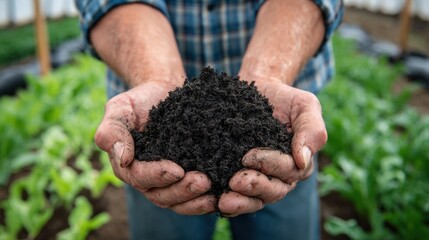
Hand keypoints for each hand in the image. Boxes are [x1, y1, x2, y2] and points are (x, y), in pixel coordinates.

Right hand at [94, 81, 215, 214]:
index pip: (140, 177)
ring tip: (214, 192)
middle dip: (182, 190)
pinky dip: (206, 198)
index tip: (177, 170)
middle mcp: (147, 179)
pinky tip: (221, 194)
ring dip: (196, 199)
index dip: (158, 176)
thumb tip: (123, 159)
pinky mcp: (186, 177)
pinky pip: (194, 195)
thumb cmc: (138, 101)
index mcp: (128, 166)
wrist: (162, 93)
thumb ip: (112, 132)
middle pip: (162, 195)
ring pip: (179, 200)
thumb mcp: (120, 109)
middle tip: (203, 181)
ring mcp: (168, 181)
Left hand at [218, 81, 326, 215]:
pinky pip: (236, 196)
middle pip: (273, 190)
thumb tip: (303, 160)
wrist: (259, 91)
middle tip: (235, 182)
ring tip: (224, 200)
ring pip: (255, 199)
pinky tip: (214, 200)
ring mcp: (259, 180)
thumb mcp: (305, 106)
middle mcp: (280, 177)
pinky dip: (225, 201)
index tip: (247, 156)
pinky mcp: (238, 179)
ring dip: (240, 202)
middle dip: (254, 186)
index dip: (270, 165)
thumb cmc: (285, 99)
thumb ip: (312, 130)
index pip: (288, 170)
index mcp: (298, 163)